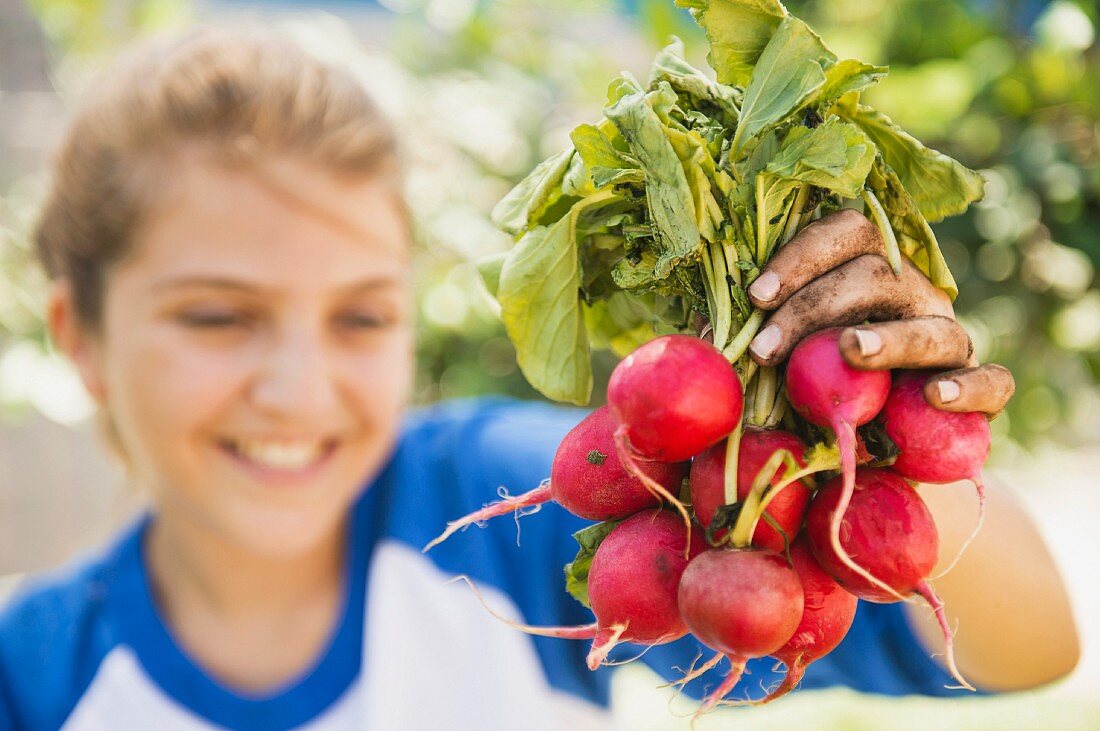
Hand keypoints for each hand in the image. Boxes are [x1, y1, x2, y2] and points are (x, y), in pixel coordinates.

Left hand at [744, 209, 1014, 416]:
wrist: (870, 443)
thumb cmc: (815, 383)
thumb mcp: (780, 357)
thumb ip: (755, 338)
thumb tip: (705, 338)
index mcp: (866, 269)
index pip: (844, 234)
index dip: (799, 257)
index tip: (755, 296)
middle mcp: (912, 293)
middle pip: (876, 275)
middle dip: (813, 307)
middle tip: (764, 350)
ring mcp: (947, 337)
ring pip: (932, 327)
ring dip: (889, 339)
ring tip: (851, 350)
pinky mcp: (977, 387)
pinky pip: (993, 381)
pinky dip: (973, 387)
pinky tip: (938, 396)